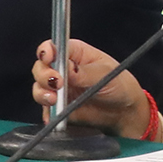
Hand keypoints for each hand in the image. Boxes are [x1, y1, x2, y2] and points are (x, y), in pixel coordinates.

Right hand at [32, 37, 151, 138]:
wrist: (124, 111)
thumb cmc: (119, 84)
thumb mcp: (104, 74)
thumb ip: (84, 73)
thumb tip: (67, 70)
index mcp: (74, 53)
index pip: (52, 47)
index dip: (46, 51)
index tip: (48, 58)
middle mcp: (63, 70)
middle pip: (41, 67)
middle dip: (43, 75)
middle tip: (56, 83)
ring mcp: (60, 89)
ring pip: (39, 88)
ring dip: (42, 93)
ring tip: (54, 99)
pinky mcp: (59, 108)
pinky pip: (46, 110)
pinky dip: (47, 112)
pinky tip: (55, 114)